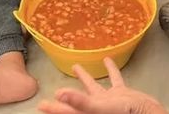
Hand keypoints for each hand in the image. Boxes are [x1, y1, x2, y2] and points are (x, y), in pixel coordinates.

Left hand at [38, 58, 167, 113]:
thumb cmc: (126, 113)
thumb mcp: (101, 108)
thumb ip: (80, 102)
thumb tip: (58, 94)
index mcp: (89, 112)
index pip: (67, 111)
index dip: (54, 108)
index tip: (41, 105)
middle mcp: (97, 108)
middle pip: (76, 103)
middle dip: (65, 98)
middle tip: (53, 94)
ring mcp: (110, 101)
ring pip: (94, 89)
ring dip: (85, 78)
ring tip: (75, 66)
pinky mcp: (124, 94)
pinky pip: (115, 80)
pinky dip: (111, 70)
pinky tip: (106, 60)